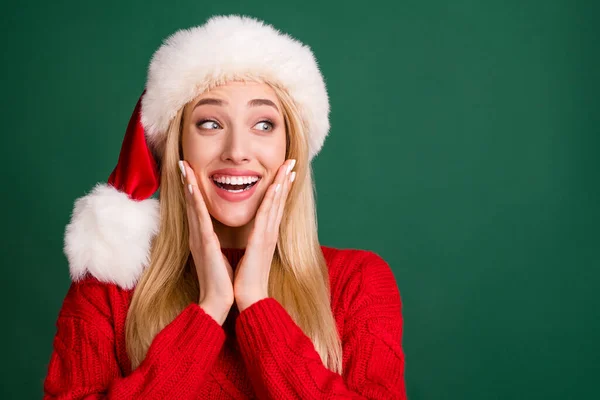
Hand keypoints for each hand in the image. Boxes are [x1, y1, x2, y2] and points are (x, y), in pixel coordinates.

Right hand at [180, 160, 233, 324]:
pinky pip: (200, 218)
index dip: (193, 190)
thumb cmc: (222, 280)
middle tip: (183, 162)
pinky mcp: (204, 244)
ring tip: (185, 167)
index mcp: (203, 237)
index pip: (197, 208)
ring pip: (193, 206)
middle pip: (191, 203)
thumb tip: (217, 233)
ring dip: (189, 185)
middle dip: (188, 182)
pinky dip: (195, 201)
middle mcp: (198, 235)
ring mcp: (199, 238)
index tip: (191, 172)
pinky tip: (192, 187)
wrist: (218, 302)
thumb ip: (215, 242)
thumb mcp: (219, 255)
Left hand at [233, 159, 296, 310]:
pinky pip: (266, 215)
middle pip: (279, 201)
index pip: (275, 207)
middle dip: (285, 180)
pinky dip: (272, 199)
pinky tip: (275, 186)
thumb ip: (252, 242)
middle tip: (292, 162)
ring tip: (288, 167)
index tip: (285, 173)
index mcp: (266, 236)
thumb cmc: (246, 280)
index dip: (281, 188)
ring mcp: (267, 236)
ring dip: (282, 184)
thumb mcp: (250, 255)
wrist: (249, 299)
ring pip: (275, 204)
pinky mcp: (261, 241)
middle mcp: (270, 233)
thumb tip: (252, 235)